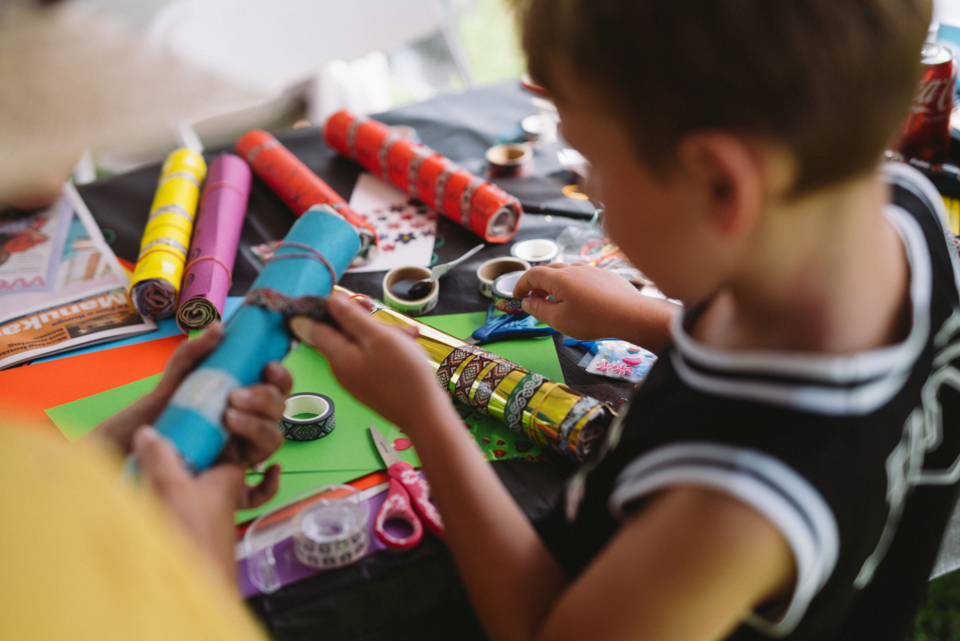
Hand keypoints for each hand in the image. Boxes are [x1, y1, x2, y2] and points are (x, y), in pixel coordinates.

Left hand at [92, 322, 291, 467]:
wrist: (144, 438)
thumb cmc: (168, 403)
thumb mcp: (179, 372)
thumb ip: (197, 349)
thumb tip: (219, 328)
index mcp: (249, 395)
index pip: (279, 385)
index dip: (281, 375)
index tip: (267, 367)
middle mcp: (254, 421)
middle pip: (281, 410)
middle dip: (264, 400)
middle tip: (234, 396)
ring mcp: (247, 447)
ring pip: (274, 441)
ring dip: (259, 428)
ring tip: (229, 420)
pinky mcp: (236, 474)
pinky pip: (261, 482)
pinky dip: (268, 483)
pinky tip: (257, 468)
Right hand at [132, 426, 277, 587]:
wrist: (196, 586)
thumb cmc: (192, 537)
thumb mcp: (171, 488)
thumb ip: (160, 457)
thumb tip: (148, 431)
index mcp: (230, 474)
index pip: (228, 440)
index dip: (214, 424)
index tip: (191, 413)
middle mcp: (224, 490)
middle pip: (211, 457)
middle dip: (191, 446)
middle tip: (161, 434)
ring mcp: (210, 508)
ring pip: (197, 478)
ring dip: (175, 470)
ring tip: (147, 460)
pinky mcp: (196, 524)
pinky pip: (184, 499)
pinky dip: (168, 492)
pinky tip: (147, 488)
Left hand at [289, 292, 450, 431]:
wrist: (425, 414)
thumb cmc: (404, 374)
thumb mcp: (379, 337)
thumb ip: (352, 318)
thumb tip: (330, 300)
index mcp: (338, 356)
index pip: (317, 326)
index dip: (330, 309)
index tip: (354, 302)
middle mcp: (342, 369)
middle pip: (343, 334)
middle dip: (367, 322)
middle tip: (389, 319)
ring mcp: (357, 378)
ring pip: (363, 345)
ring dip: (384, 335)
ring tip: (410, 336)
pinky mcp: (372, 384)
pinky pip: (374, 359)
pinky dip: (390, 350)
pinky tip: (410, 348)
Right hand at [514, 263, 678, 350]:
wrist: (630, 315)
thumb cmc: (593, 320)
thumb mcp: (559, 321)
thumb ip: (538, 310)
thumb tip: (527, 301)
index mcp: (559, 278)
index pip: (533, 274)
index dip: (521, 284)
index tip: (517, 295)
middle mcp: (574, 269)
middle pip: (549, 270)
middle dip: (537, 284)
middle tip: (534, 299)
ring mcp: (591, 270)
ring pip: (567, 272)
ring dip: (556, 283)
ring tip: (556, 300)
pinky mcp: (605, 274)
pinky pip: (583, 276)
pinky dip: (573, 284)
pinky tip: (579, 299)